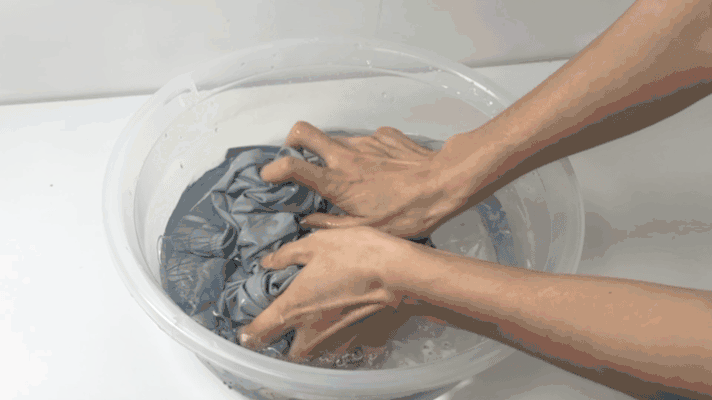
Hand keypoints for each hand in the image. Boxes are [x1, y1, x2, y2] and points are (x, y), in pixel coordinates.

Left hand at [237, 226, 434, 361]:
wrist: (399, 272)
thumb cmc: (355, 254)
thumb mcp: (316, 243)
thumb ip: (287, 255)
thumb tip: (268, 261)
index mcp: (295, 307)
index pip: (260, 332)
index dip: (249, 335)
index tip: (245, 335)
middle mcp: (313, 330)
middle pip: (291, 353)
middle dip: (286, 347)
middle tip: (287, 330)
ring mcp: (338, 338)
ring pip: (318, 352)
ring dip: (313, 345)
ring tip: (317, 326)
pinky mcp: (362, 339)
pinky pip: (346, 347)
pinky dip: (342, 341)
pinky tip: (347, 323)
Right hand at [260, 121, 463, 237]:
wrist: (445, 183)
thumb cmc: (408, 213)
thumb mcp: (367, 231)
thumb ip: (331, 226)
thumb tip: (306, 222)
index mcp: (338, 182)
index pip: (293, 165)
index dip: (273, 168)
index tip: (269, 176)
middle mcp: (346, 155)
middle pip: (304, 131)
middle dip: (293, 141)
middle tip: (300, 158)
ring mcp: (365, 141)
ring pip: (336, 139)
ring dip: (334, 154)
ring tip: (353, 176)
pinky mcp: (384, 135)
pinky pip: (364, 141)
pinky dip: (364, 154)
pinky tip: (381, 170)